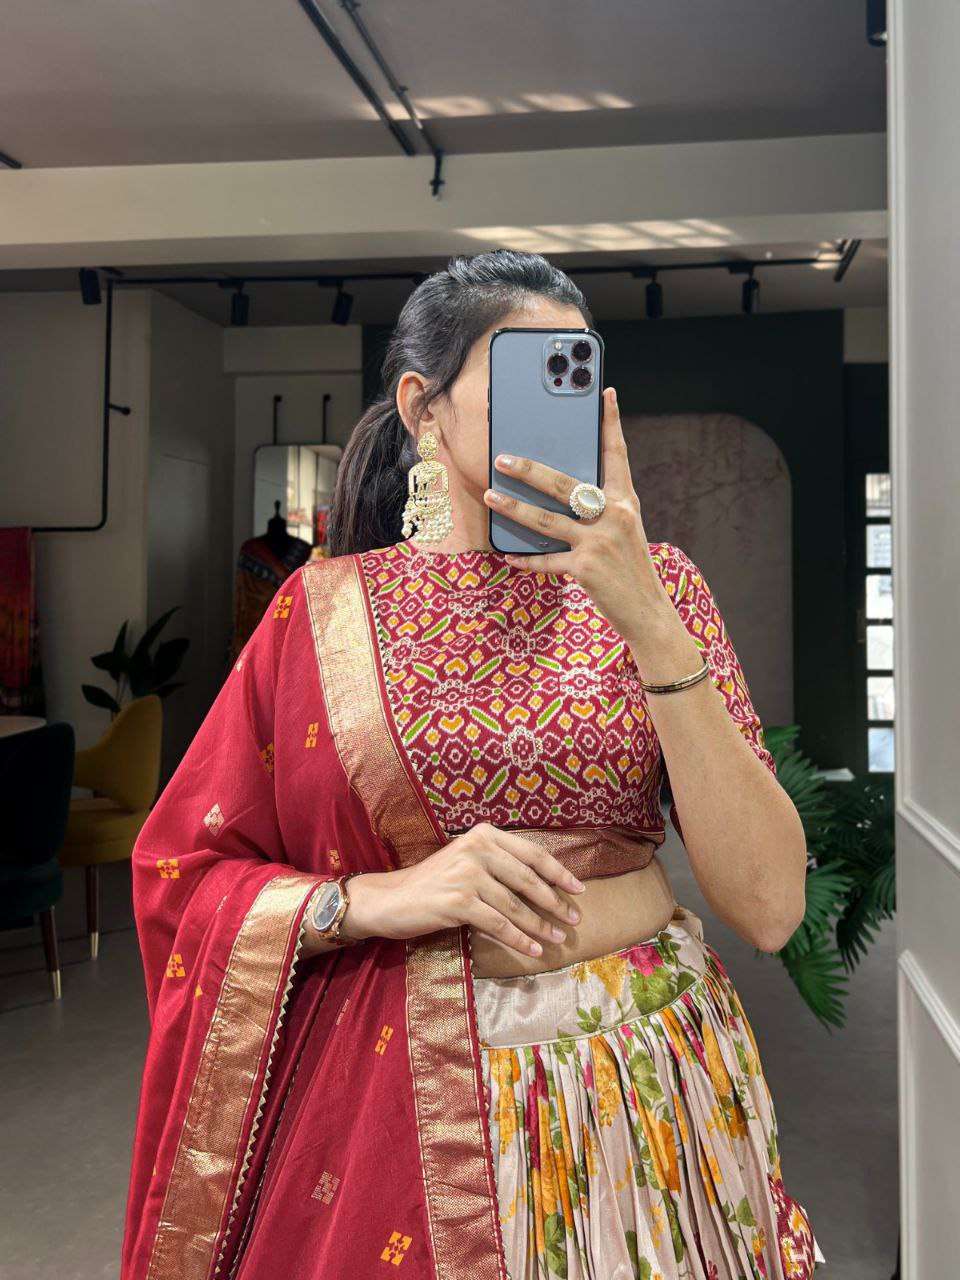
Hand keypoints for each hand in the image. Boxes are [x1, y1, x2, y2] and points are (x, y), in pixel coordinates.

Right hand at [345, 822, 585, 957]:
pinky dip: (519, 939)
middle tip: (574, 919)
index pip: (532, 853)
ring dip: (541, 926)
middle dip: (555, 902)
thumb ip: (498, 864)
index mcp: (483, 835)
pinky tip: (533, 950)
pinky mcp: (459, 902)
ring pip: (516, 906)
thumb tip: (544, 884)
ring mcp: (467, 875)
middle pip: (528, 880)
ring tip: (558, 938)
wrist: (390, 899)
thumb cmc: (433, 883)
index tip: (579, 889)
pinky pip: (499, 924)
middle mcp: (476, 849)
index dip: (559, 872)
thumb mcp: (466, 862)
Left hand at [482, 386, 671, 643]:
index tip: (605, 393)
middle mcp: (614, 516)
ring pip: (546, 519)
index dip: (611, 423)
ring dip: (513, 507)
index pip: (616, 455)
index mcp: (626, 502)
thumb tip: (564, 491)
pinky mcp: (585, 568)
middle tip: (503, 458)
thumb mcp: (625, 530)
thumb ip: (602, 508)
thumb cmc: (630, 569)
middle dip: (530, 470)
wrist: (648, 612)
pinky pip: (546, 560)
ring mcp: (599, 542)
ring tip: (490, 495)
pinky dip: (525, 559)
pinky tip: (507, 555)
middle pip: (565, 484)